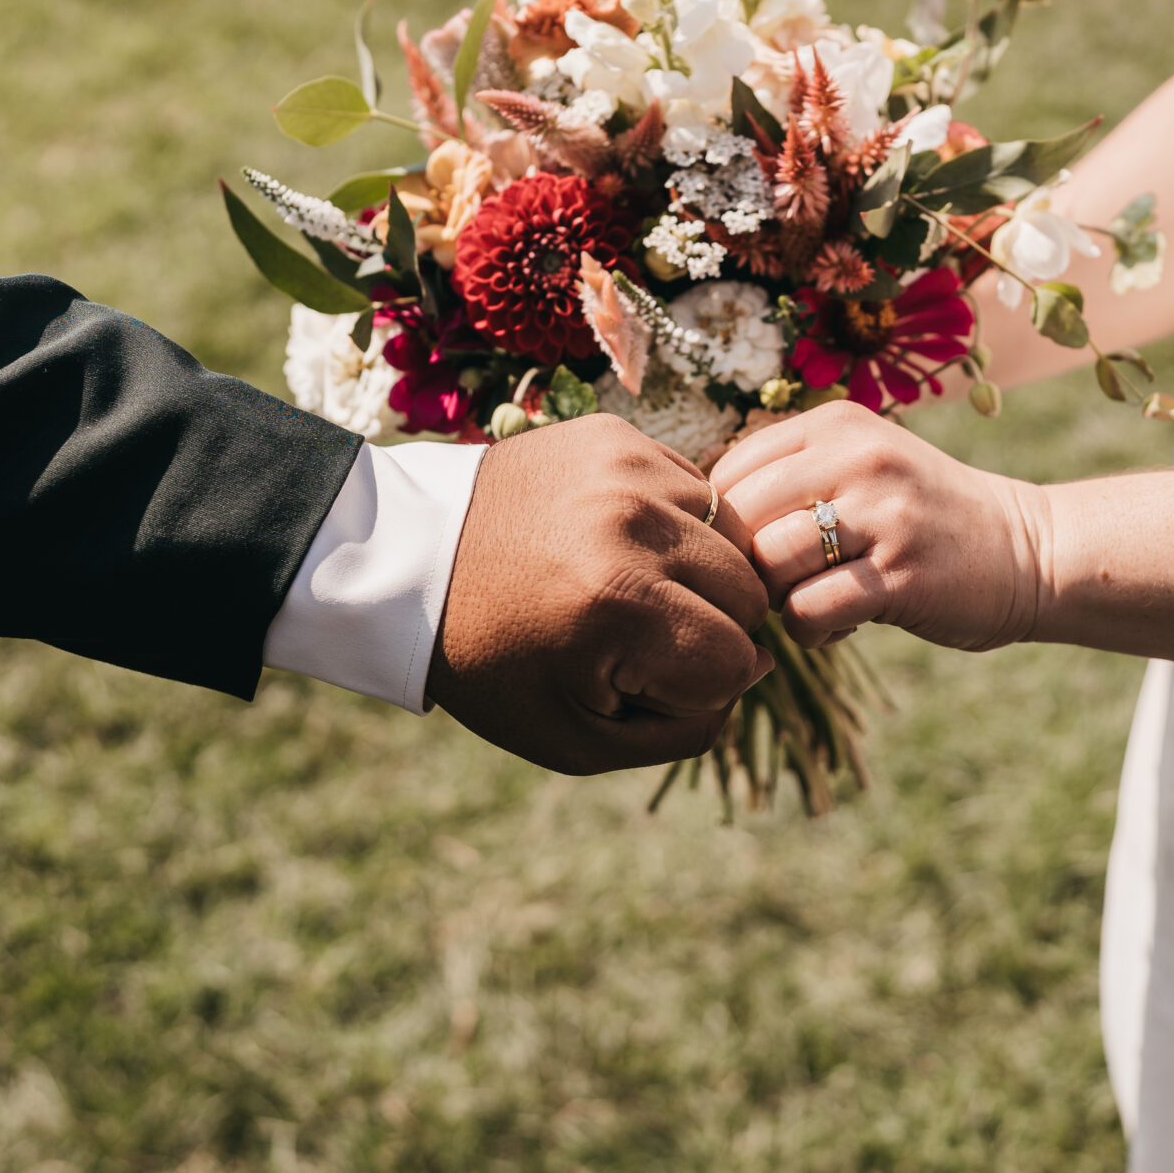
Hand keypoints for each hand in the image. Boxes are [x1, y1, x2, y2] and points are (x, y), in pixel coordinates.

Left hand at [426, 414, 771, 772]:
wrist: (409, 562)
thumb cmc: (495, 663)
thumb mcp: (579, 738)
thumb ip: (687, 726)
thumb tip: (764, 662)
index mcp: (619, 604)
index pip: (737, 662)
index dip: (695, 685)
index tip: (632, 676)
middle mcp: (632, 522)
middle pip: (750, 594)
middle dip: (708, 626)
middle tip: (634, 632)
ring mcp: (626, 467)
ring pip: (732, 537)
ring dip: (698, 571)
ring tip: (628, 581)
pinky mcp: (616, 435)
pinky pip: (695, 489)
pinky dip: (674, 523)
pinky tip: (618, 540)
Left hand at [710, 402, 1049, 651]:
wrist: (1030, 549)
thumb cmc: (923, 517)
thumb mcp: (862, 467)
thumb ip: (791, 476)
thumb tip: (698, 518)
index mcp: (838, 424)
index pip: (729, 469)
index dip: (724, 523)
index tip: (757, 549)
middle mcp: (859, 457)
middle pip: (740, 515)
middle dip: (743, 562)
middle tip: (777, 584)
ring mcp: (884, 514)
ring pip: (770, 560)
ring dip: (776, 598)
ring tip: (812, 599)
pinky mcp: (903, 574)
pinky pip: (810, 610)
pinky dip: (810, 630)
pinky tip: (840, 624)